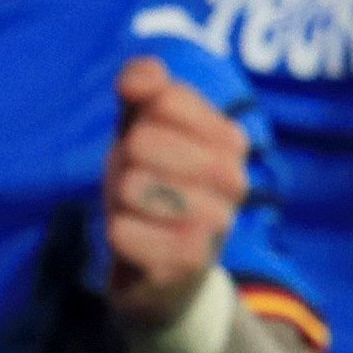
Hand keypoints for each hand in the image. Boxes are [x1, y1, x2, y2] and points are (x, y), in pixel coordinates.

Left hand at [101, 59, 250, 326]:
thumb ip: (142, 87)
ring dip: (120, 202)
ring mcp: (217, 223)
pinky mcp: (189, 264)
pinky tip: (137, 243)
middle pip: (143, 141)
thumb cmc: (151, 187)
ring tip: (139, 215)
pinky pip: (123, 232)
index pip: (165, 98)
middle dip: (125, 163)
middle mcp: (235, 180)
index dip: (137, 119)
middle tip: (139, 186)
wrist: (161, 273)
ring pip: (132, 187)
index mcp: (231, 140)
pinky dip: (117, 234)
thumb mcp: (141, 128)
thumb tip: (139, 79)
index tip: (147, 145)